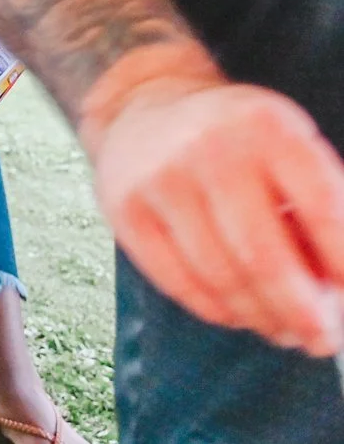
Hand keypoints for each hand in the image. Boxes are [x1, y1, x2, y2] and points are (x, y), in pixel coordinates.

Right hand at [87, 68, 343, 354]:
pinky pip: (176, 281)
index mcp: (267, 125)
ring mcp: (159, 178)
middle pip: (264, 256)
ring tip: (283, 330)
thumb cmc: (238, 141)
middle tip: (322, 340)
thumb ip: (319, 206)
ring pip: (219, 276)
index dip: (342, 263)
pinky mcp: (124, 208)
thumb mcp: (288, 144)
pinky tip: (238, 313)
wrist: (143, 105)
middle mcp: (210, 147)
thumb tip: (335, 291)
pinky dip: (216, 309)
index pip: (321, 208)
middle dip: (301, 312)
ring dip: (260, 316)